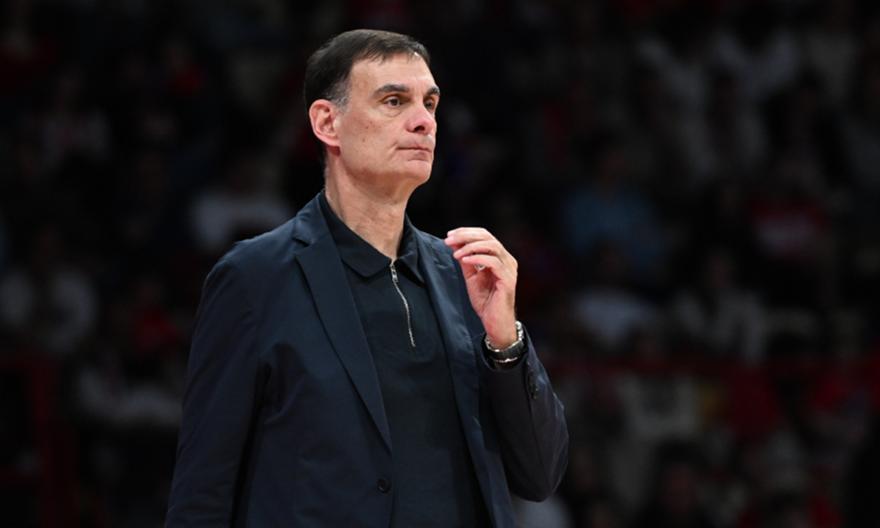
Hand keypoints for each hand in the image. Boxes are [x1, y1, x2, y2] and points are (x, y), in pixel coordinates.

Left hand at [445, 227, 517, 347]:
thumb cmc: (486, 301)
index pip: (485, 236)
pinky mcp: (508, 280)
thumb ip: (466, 260)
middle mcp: (507, 260)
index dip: (467, 232)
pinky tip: (464, 259)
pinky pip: (494, 262)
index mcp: (500, 257)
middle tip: (448, 240)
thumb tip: (455, 243)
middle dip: (466, 236)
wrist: (494, 322)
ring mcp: (509, 269)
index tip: (449, 235)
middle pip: (488, 237)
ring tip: (455, 253)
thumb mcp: (472, 277)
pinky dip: (477, 258)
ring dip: (470, 246)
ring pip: (492, 246)